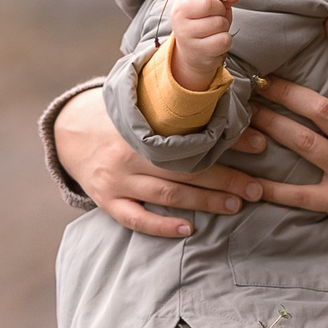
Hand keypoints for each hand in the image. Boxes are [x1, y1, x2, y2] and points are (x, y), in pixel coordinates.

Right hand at [53, 85, 266, 239]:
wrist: (67, 131)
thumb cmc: (117, 115)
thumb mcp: (142, 100)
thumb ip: (174, 103)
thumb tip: (224, 97)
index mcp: (142, 125)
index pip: (193, 135)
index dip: (228, 140)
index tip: (260, 143)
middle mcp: (130, 152)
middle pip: (185, 170)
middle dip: (226, 179)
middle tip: (258, 188)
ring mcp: (117, 179)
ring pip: (167, 194)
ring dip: (205, 201)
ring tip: (235, 205)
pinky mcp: (107, 200)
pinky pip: (136, 218)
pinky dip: (162, 226)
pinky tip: (188, 230)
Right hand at [167, 0, 236, 91]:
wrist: (193, 52)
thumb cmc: (204, 22)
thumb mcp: (211, 3)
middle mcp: (179, 16)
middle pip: (210, 4)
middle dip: (221, 10)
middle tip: (215, 16)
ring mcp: (187, 34)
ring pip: (219, 23)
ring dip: (223, 26)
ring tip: (214, 30)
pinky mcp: (199, 50)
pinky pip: (224, 40)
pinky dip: (225, 40)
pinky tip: (215, 41)